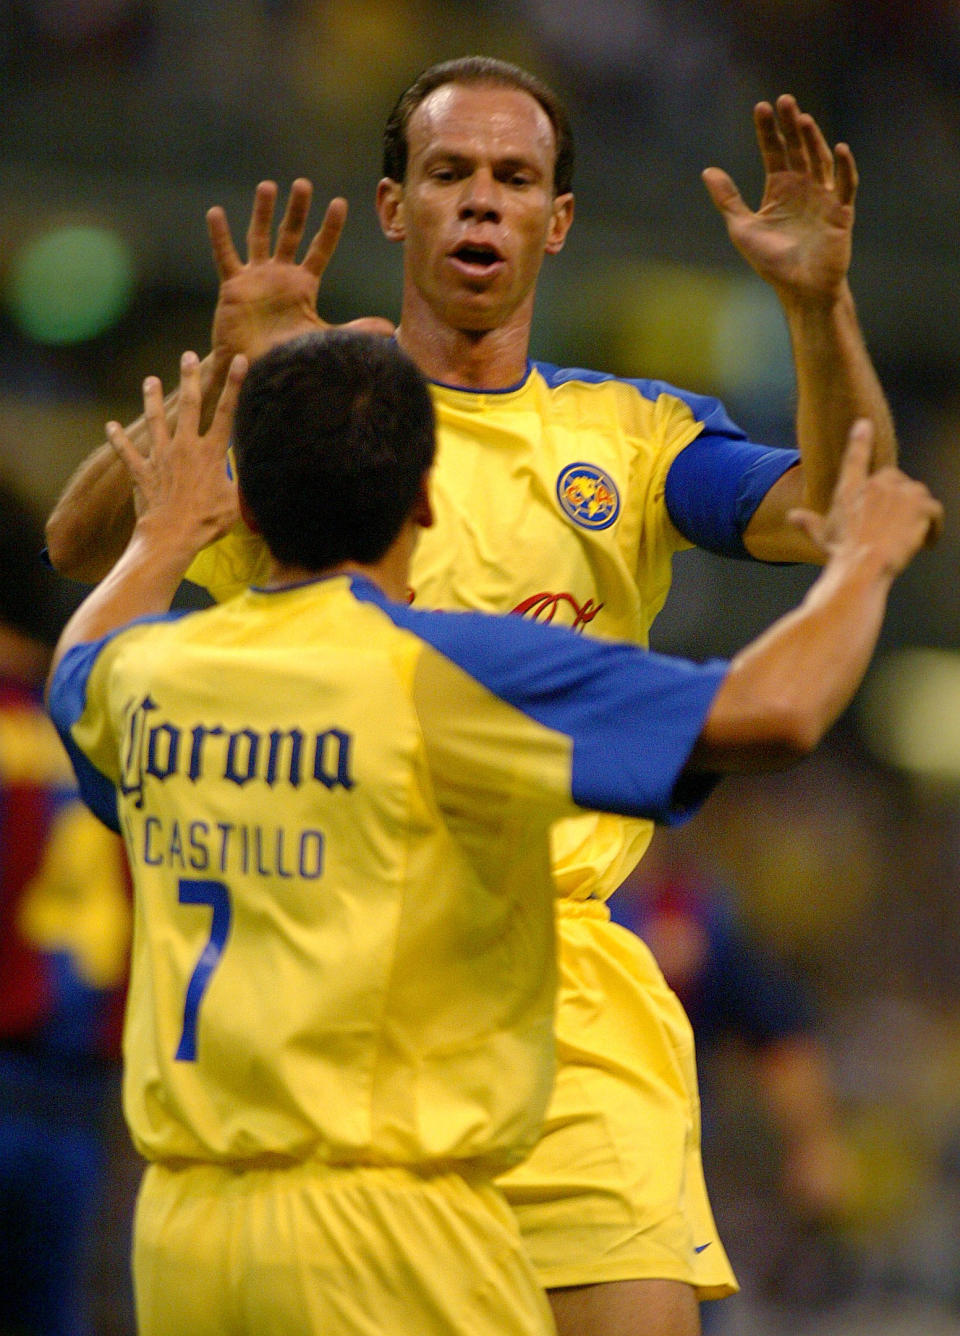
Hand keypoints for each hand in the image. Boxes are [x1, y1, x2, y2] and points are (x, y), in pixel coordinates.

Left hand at [106, 351, 246, 554]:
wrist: (172, 536)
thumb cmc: (207, 522)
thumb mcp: (234, 502)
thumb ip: (238, 482)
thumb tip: (251, 474)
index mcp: (211, 452)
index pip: (228, 412)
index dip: (235, 384)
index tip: (240, 361)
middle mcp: (185, 447)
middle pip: (190, 405)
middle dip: (190, 378)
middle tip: (188, 356)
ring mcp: (161, 457)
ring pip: (156, 420)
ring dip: (153, 399)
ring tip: (150, 381)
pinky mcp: (142, 471)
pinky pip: (127, 453)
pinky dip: (118, 440)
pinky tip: (110, 426)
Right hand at [208, 179, 394, 364]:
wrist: (258, 369)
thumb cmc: (289, 356)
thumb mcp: (325, 339)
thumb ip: (356, 330)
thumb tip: (390, 329)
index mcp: (303, 285)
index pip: (319, 249)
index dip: (329, 228)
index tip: (339, 202)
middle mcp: (280, 276)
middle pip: (290, 235)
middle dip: (297, 209)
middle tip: (303, 183)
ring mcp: (256, 278)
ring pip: (259, 237)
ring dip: (263, 212)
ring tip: (268, 185)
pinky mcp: (233, 286)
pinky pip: (226, 257)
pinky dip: (220, 236)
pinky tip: (215, 214)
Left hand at [702, 95, 856, 302]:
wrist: (799, 288)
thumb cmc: (772, 261)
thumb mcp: (742, 228)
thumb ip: (728, 200)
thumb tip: (707, 171)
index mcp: (780, 188)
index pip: (774, 152)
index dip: (768, 131)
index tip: (761, 107)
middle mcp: (803, 187)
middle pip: (797, 149)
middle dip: (791, 125)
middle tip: (784, 100)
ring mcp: (823, 196)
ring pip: (819, 160)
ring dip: (813, 140)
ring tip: (803, 119)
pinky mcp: (840, 211)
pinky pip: (844, 185)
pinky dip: (844, 168)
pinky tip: (839, 149)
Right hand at [789, 418, 942, 575]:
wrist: (862, 566)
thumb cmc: (840, 553)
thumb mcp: (821, 536)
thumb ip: (808, 522)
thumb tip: (791, 516)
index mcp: (850, 489)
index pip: (855, 457)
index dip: (860, 439)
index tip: (863, 424)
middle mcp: (875, 485)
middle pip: (894, 478)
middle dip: (897, 496)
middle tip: (895, 521)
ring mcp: (900, 493)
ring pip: (917, 494)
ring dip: (916, 512)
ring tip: (911, 535)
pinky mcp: (921, 506)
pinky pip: (934, 510)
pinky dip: (933, 526)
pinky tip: (926, 543)